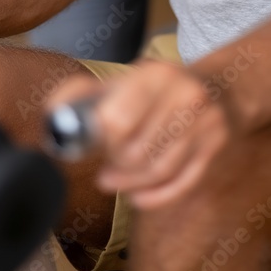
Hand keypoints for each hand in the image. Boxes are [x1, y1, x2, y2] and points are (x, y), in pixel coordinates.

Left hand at [46, 60, 236, 209]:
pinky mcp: (216, 141)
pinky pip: (183, 182)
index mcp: (154, 74)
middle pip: (137, 152)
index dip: (103, 141)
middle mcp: (184, 93)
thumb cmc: (157, 90)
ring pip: (160, 170)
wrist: (217, 85)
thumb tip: (52, 115)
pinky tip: (138, 196)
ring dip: (131, 184)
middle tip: (107, 167)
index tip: (98, 144)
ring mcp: (205, 118)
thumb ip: (82, 95)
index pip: (118, 120)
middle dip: (116, 166)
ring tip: (116, 180)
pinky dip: (156, 196)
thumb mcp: (121, 81)